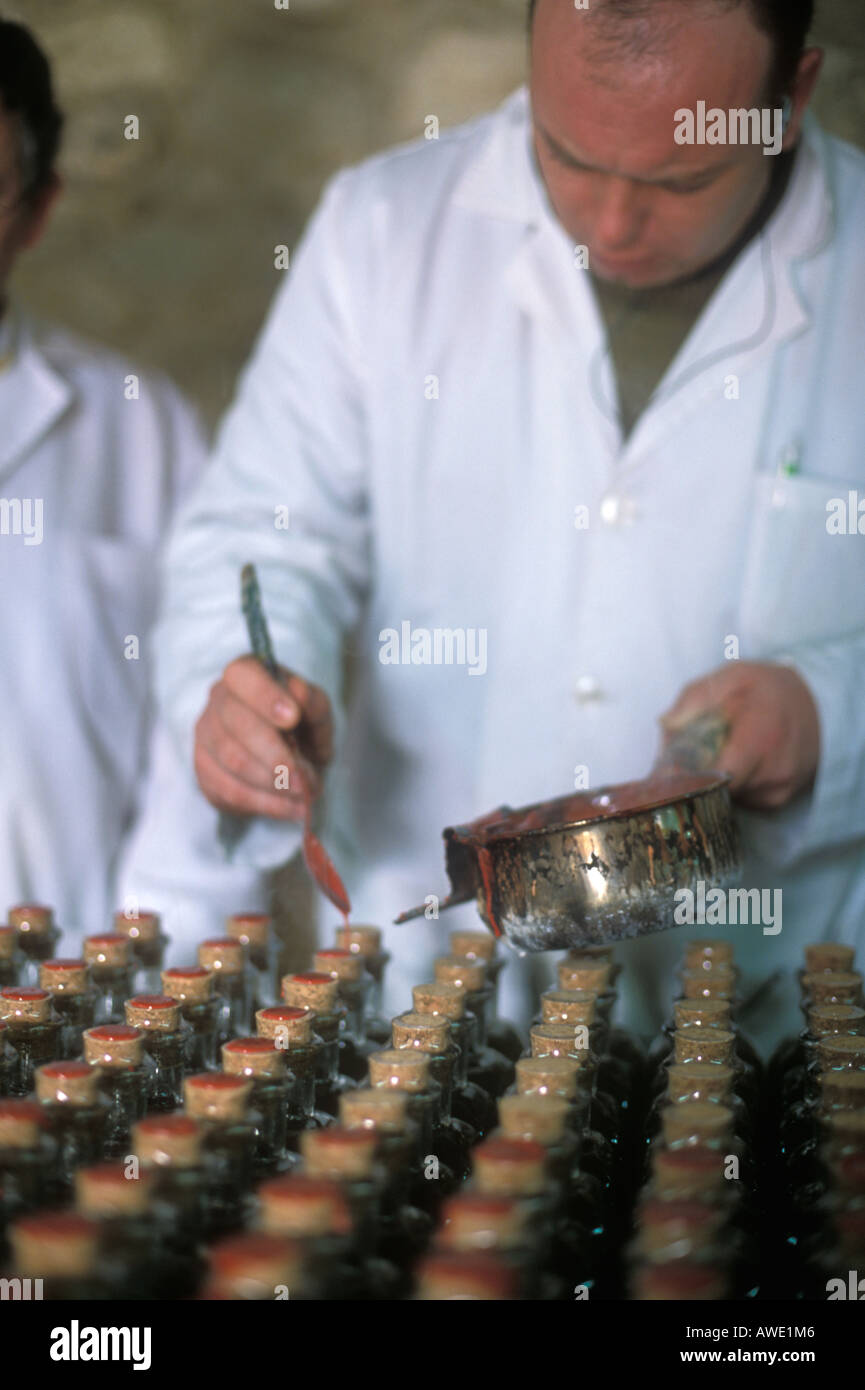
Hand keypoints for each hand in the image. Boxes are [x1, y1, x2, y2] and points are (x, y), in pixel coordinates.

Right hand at [194, 657, 333, 820]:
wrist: (282, 753)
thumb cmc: (299, 724)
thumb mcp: (316, 708)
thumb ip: (313, 703)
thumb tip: (299, 698)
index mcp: (244, 674)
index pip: (242, 676)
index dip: (265, 697)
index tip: (293, 717)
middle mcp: (218, 700)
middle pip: (237, 725)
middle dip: (276, 756)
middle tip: (305, 779)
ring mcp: (205, 736)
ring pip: (234, 762)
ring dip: (274, 784)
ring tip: (305, 796)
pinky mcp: (204, 770)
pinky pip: (229, 791)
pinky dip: (265, 804)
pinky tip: (290, 808)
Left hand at [659, 661, 819, 810]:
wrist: (818, 705)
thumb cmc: (766, 689)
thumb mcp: (730, 678)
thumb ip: (695, 700)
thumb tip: (665, 726)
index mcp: (759, 740)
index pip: (716, 779)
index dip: (686, 777)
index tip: (667, 770)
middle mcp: (772, 772)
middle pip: (715, 792)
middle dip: (694, 779)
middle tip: (680, 763)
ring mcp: (777, 790)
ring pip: (725, 798)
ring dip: (712, 783)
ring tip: (713, 756)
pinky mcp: (777, 801)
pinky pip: (740, 800)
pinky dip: (729, 786)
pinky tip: (733, 765)